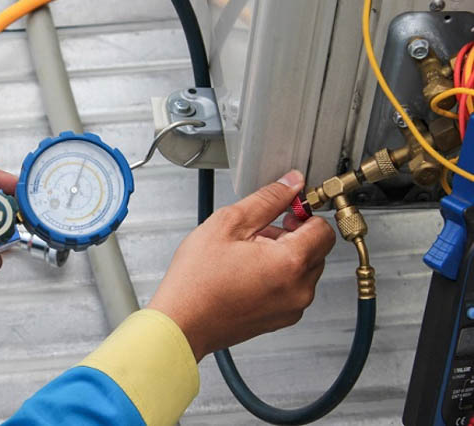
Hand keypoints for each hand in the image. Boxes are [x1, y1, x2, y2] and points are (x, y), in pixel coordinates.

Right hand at [147, 170, 335, 361]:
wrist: (182, 321)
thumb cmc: (197, 280)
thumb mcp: (228, 224)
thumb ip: (267, 199)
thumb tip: (291, 183)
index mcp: (290, 262)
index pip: (323, 228)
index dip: (303, 213)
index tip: (285, 212)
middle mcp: (299, 289)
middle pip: (316, 249)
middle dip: (292, 234)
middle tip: (257, 233)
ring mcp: (291, 308)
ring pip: (304, 269)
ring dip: (284, 256)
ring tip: (247, 255)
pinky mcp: (280, 319)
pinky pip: (292, 289)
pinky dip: (277, 277)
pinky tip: (246, 273)